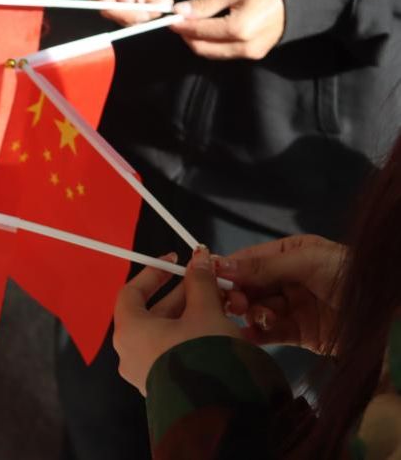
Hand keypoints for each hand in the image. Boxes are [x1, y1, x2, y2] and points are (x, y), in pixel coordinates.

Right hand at [86, 0, 171, 25]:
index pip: (103, 2)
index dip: (120, 9)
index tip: (140, 7)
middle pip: (116, 14)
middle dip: (139, 14)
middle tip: (159, 7)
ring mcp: (118, 1)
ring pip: (130, 18)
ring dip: (150, 12)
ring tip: (165, 0)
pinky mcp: (132, 4)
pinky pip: (141, 15)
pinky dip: (155, 9)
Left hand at [114, 248, 240, 394]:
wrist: (220, 413)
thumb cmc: (205, 359)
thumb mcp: (205, 312)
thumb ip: (200, 283)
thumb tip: (199, 260)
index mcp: (129, 331)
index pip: (131, 291)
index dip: (153, 273)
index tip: (173, 262)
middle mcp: (130, 353)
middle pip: (152, 312)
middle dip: (182, 294)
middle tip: (206, 282)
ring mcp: (145, 372)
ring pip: (165, 333)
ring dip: (191, 315)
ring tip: (219, 304)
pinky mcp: (164, 387)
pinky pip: (172, 352)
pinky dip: (190, 337)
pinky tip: (216, 330)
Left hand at [171, 0, 285, 59]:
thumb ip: (205, 3)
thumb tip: (180, 12)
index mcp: (238, 29)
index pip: (199, 32)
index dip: (180, 26)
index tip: (168, 18)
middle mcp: (244, 47)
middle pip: (202, 48)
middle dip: (186, 36)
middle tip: (179, 21)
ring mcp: (252, 53)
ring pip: (213, 53)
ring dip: (198, 41)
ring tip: (191, 24)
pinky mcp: (256, 53)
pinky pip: (225, 53)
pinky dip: (212, 44)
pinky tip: (208, 29)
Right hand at [216, 235, 343, 353]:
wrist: (388, 318)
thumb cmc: (350, 278)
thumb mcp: (307, 262)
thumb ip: (262, 266)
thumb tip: (218, 263)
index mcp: (290, 254)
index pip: (249, 259)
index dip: (228, 268)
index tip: (207, 278)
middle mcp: (288, 279)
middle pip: (249, 286)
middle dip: (238, 293)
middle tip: (233, 303)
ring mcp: (294, 307)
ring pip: (257, 309)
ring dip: (250, 313)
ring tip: (253, 316)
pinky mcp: (300, 334)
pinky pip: (270, 333)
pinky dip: (257, 334)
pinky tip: (248, 336)